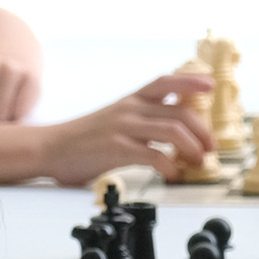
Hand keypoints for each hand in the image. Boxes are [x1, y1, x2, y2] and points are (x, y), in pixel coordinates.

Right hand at [34, 75, 214, 183]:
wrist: (48, 148)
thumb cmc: (82, 140)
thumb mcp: (114, 121)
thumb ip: (141, 123)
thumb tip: (171, 135)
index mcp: (130, 101)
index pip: (165, 82)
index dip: (190, 82)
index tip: (210, 87)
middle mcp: (130, 110)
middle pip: (179, 112)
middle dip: (202, 131)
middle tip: (210, 147)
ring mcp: (123, 128)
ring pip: (172, 130)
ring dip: (192, 148)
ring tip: (198, 162)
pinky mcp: (116, 149)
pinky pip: (153, 155)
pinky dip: (170, 166)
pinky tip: (173, 175)